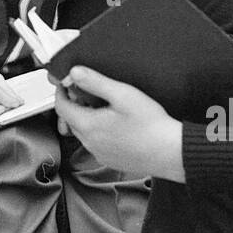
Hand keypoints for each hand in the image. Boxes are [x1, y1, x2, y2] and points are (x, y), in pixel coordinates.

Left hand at [53, 65, 183, 180]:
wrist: (171, 152)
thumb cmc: (152, 125)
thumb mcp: (123, 94)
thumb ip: (96, 82)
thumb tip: (75, 72)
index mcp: (89, 126)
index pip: (61, 107)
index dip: (61, 92)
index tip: (67, 83)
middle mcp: (90, 143)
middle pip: (71, 120)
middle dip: (75, 104)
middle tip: (87, 91)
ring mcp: (100, 154)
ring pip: (83, 133)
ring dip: (86, 118)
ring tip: (104, 107)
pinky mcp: (111, 160)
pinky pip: (96, 144)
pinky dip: (98, 132)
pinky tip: (116, 124)